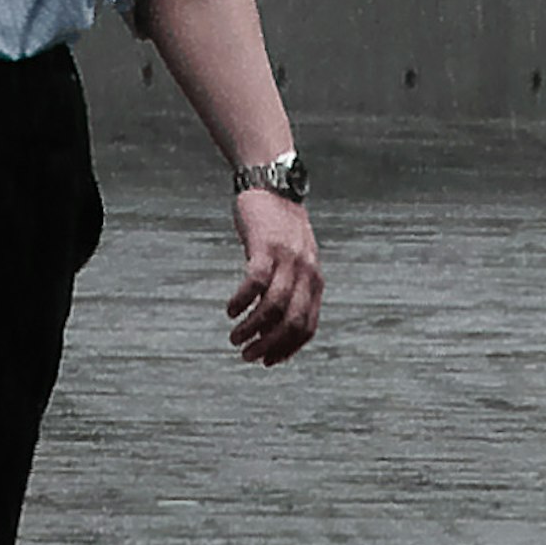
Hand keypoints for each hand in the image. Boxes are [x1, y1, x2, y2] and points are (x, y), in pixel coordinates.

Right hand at [226, 191, 321, 365]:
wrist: (273, 183)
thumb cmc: (280, 226)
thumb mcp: (295, 258)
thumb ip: (292, 287)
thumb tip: (270, 325)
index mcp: (315, 280)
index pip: (307, 327)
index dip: (287, 349)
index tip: (267, 361)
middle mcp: (306, 272)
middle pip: (292, 322)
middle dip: (269, 345)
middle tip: (247, 356)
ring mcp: (287, 258)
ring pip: (272, 307)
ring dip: (252, 329)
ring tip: (235, 338)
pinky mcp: (265, 245)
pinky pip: (255, 282)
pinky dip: (242, 301)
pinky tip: (230, 310)